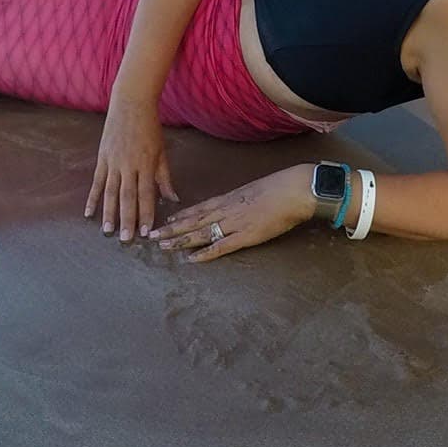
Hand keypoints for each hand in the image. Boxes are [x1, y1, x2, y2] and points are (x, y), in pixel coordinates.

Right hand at [86, 96, 174, 241]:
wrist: (131, 103)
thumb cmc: (150, 127)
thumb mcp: (162, 151)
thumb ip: (164, 177)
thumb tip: (172, 199)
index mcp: (146, 164)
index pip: (147, 194)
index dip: (147, 213)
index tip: (147, 231)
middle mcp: (129, 165)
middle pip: (128, 197)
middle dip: (127, 219)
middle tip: (126, 239)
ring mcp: (113, 162)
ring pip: (111, 192)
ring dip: (109, 213)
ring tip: (107, 231)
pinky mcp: (102, 158)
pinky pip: (97, 182)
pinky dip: (93, 198)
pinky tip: (88, 213)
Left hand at [151, 166, 314, 263]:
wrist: (295, 190)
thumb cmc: (281, 187)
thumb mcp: (256, 189)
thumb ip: (244, 198)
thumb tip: (240, 203)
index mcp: (230, 198)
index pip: (200, 207)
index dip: (182, 215)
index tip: (167, 220)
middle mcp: (227, 210)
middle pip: (194, 220)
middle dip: (172, 228)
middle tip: (152, 235)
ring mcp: (235, 223)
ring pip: (201, 232)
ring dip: (180, 240)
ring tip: (163, 246)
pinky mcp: (246, 236)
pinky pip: (221, 246)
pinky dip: (205, 253)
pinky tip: (191, 259)